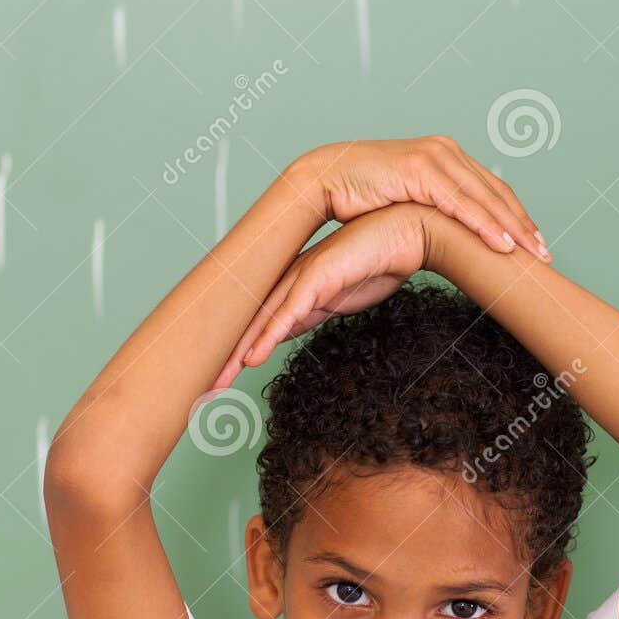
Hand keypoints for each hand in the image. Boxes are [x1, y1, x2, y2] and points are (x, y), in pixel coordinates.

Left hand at [210, 205, 431, 386]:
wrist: (412, 231)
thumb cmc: (383, 259)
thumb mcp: (342, 299)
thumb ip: (314, 311)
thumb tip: (288, 329)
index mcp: (297, 283)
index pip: (261, 322)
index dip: (240, 349)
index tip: (223, 376)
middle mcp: (293, 278)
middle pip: (252, 322)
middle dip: (228, 356)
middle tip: (206, 387)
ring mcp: (303, 275)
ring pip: (262, 320)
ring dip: (238, 353)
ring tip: (219, 380)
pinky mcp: (319, 276)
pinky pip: (290, 311)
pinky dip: (269, 335)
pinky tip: (252, 358)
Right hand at [291, 136, 548, 260]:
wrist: (323, 179)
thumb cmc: (359, 196)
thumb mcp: (408, 203)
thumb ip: (432, 212)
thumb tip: (447, 238)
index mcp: (445, 156)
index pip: (491, 190)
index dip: (516, 218)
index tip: (535, 244)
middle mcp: (445, 151)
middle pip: (496, 194)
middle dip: (523, 227)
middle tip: (545, 254)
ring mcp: (434, 157)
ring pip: (485, 199)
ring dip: (512, 229)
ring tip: (533, 255)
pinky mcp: (420, 170)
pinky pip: (461, 204)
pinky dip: (484, 226)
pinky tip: (503, 246)